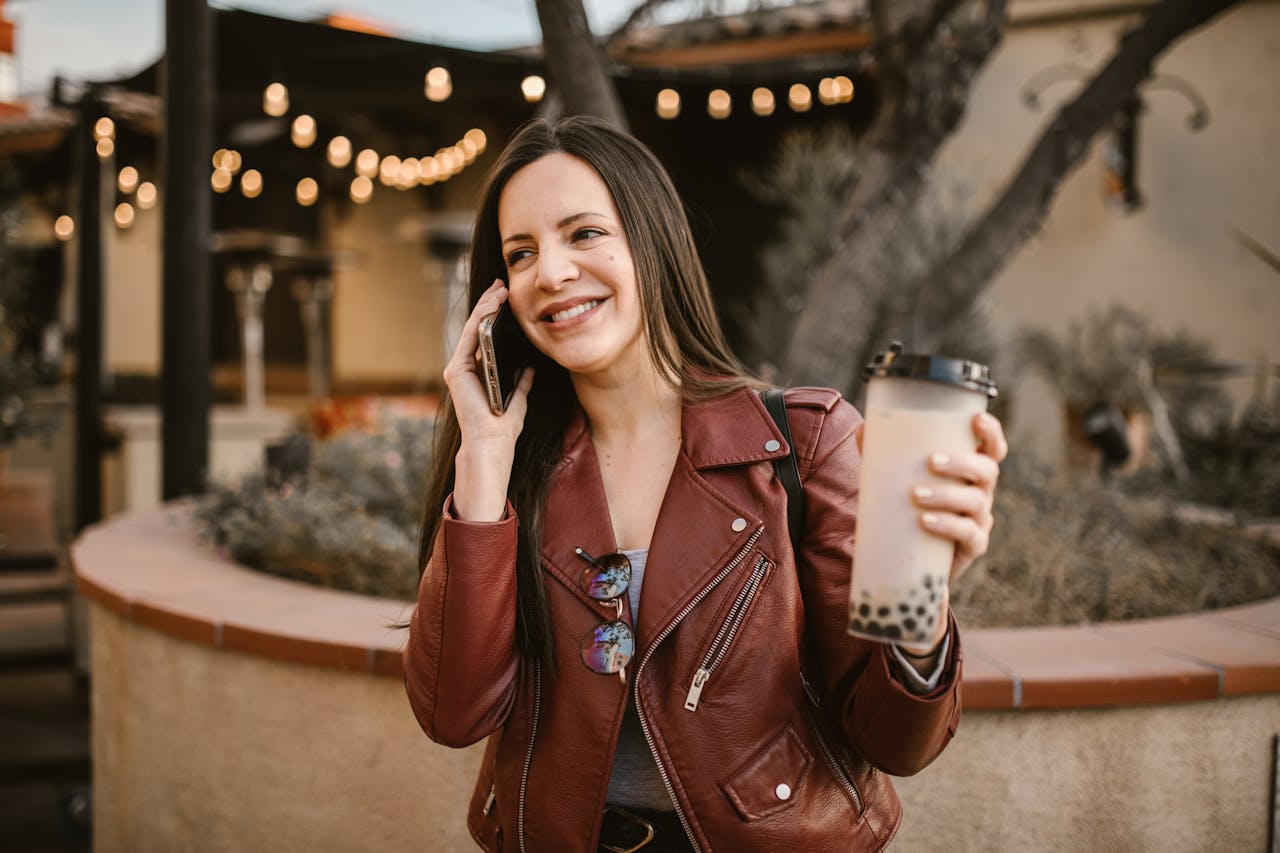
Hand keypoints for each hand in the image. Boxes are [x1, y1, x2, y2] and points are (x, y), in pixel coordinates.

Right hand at [442, 279, 535, 520]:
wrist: (493, 442)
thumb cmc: (505, 425)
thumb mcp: (519, 397)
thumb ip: (521, 383)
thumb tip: (529, 369)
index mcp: (478, 373)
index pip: (486, 337)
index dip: (496, 316)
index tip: (508, 298)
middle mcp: (465, 368)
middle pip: (478, 328)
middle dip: (490, 305)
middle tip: (502, 284)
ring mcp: (458, 368)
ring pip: (472, 329)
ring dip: (486, 307)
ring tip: (499, 289)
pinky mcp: (456, 370)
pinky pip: (470, 338)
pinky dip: (480, 319)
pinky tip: (492, 305)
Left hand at [854, 412, 1007, 657]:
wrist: (912, 556)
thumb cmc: (910, 507)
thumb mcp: (898, 480)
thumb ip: (882, 455)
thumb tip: (863, 429)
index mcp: (970, 471)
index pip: (992, 449)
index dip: (991, 432)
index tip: (976, 418)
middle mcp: (981, 492)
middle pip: (987, 471)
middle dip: (963, 463)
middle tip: (931, 461)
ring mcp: (979, 520)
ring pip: (976, 502)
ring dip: (947, 495)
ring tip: (917, 495)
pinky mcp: (972, 546)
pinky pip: (968, 535)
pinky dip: (947, 526)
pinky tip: (926, 522)